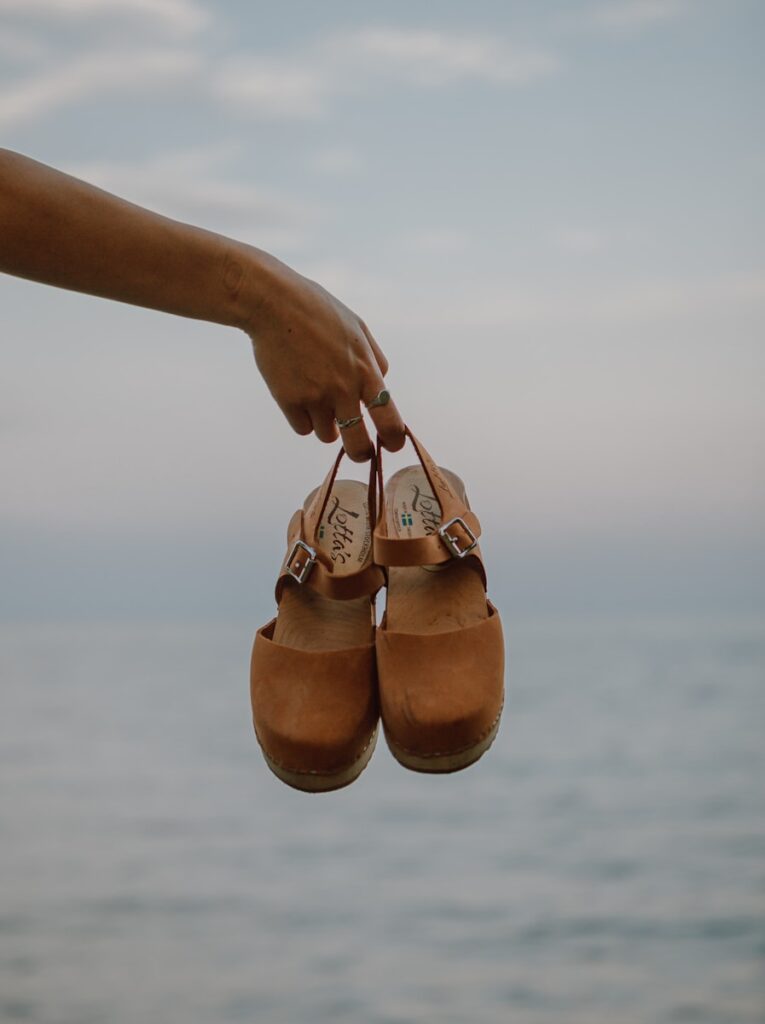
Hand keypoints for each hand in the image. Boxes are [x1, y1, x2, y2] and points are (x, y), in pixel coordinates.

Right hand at [245, 253, 404, 460]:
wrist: (274, 304)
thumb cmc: (317, 311)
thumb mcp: (358, 328)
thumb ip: (374, 358)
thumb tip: (382, 384)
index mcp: (365, 371)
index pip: (389, 418)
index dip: (394, 438)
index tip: (392, 445)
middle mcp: (343, 389)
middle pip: (357, 443)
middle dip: (360, 452)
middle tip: (359, 452)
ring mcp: (315, 397)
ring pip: (327, 435)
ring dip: (325, 424)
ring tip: (315, 397)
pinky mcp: (289, 401)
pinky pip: (303, 428)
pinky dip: (302, 418)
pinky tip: (297, 393)